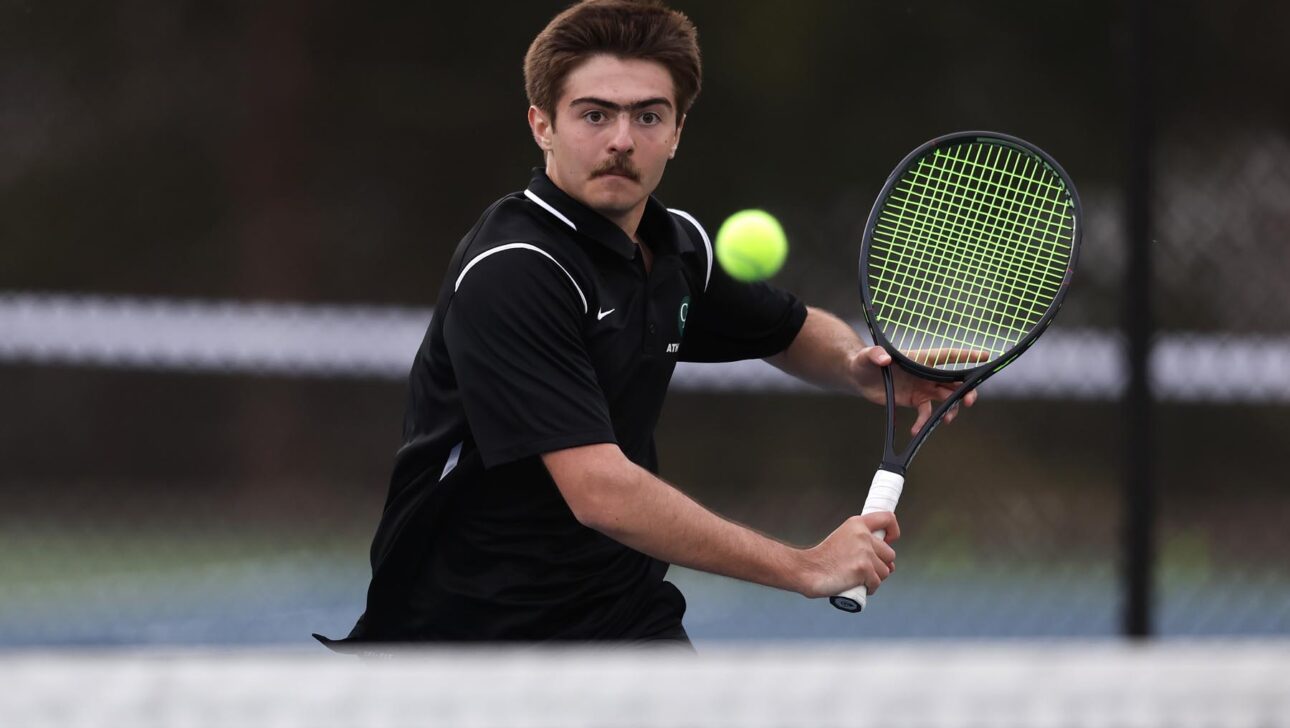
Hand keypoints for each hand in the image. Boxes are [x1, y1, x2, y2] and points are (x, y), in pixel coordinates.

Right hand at [797, 512, 899, 597]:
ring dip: (875, 578)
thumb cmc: (823, 559)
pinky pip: (876, 583)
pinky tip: (858, 585)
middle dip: (881, 564)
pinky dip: (869, 588)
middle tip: (864, 569)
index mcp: (857, 524)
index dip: (893, 531)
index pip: (887, 518)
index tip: (889, 540)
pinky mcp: (864, 569)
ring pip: (885, 571)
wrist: (807, 570)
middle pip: (890, 554)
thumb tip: (891, 564)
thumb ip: (863, 543)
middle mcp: (863, 535)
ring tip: (858, 578)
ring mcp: (864, 552)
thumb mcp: (843, 539)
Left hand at [849, 346, 986, 433]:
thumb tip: (884, 358)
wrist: (859, 377)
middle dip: (965, 390)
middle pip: (953, 381)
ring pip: (945, 398)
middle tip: (969, 401)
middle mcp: (926, 373)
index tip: (985, 356)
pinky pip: (926, 413)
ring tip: (946, 420)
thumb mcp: (867, 357)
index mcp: (921, 358)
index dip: (967, 355)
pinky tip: (917, 430)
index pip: (948, 355)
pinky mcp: (915, 400)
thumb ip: (875, 354)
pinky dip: (925, 422)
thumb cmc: (864, 361)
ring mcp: (923, 387)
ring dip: (950, 409)